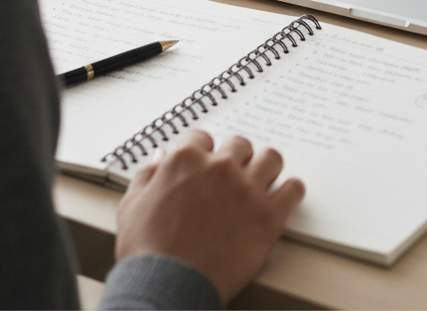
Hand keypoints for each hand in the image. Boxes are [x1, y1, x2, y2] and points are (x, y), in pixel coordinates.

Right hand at [115, 130, 304, 303]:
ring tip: (261, 183)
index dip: (203, 153)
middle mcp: (220, 167)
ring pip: (271, 159)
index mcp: (186, 160)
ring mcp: (247, 190)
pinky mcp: (269, 216)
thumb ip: (146, 176)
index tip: (205, 164)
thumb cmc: (147, 253)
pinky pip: (294, 189)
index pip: (202, 137)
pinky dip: (290, 192)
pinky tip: (282, 199)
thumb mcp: (131, 206)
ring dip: (266, 169)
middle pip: (240, 145)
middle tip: (232, 178)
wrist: (167, 288)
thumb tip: (158, 161)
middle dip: (235, 159)